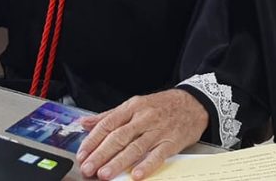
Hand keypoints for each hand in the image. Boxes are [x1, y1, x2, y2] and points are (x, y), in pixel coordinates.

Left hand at [76, 89, 207, 179]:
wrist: (193, 103)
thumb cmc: (161, 106)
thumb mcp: (134, 104)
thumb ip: (108, 115)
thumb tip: (85, 123)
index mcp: (131, 107)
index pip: (107, 124)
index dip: (93, 140)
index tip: (82, 153)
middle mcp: (142, 118)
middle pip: (118, 137)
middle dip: (101, 154)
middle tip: (88, 167)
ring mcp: (157, 130)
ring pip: (135, 147)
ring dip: (118, 162)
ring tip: (104, 174)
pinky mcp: (171, 142)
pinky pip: (158, 155)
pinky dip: (146, 165)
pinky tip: (136, 175)